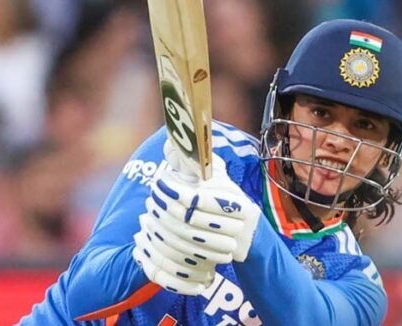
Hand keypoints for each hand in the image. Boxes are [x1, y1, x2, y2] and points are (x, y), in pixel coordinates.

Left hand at [131, 142, 260, 294]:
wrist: (251, 236)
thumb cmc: (229, 202)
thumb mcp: (219, 181)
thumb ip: (199, 164)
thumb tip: (173, 142)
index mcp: (236, 200)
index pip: (200, 197)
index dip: (176, 191)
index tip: (159, 183)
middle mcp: (235, 224)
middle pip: (191, 219)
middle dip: (166, 209)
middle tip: (152, 200)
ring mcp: (229, 243)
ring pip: (187, 239)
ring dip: (164, 228)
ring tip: (150, 215)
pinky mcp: (219, 259)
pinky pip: (189, 256)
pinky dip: (169, 248)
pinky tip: (156, 236)